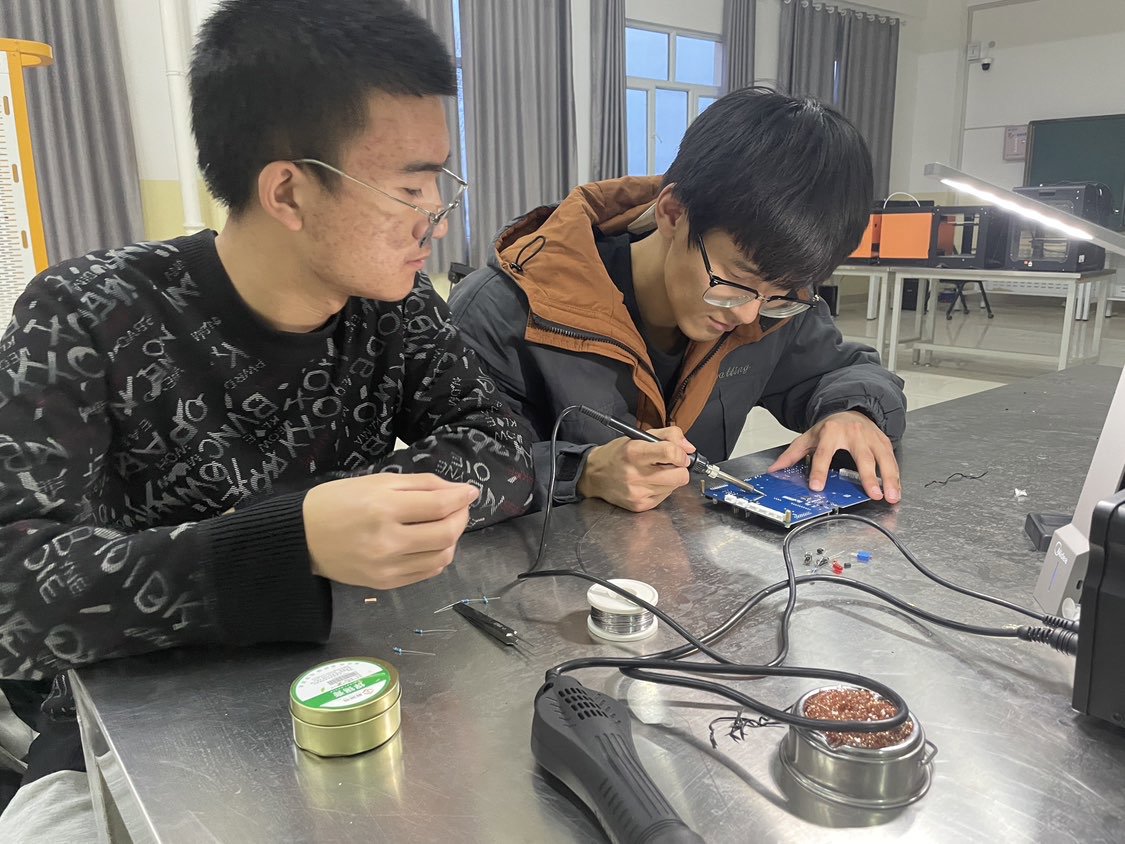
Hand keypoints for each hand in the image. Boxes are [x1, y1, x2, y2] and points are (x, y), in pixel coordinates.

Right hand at [303, 473, 479, 589]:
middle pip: (446, 534)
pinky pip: (426, 573)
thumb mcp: (377, 481)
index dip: (462, 497)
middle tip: (459, 507)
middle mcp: (387, 541)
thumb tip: (457, 490)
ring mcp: (386, 567)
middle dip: (461, 517)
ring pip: (441, 557)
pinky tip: (431, 544)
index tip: (470, 491)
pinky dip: (438, 557)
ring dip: (452, 539)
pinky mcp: (384, 584)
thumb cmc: (338, 501)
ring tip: (444, 524)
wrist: (301, 536)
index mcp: (383, 509)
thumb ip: (420, 484)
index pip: (439, 506)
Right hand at [577, 426, 694, 511]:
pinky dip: (661, 489)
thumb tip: (689, 448)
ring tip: (654, 473)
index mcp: (635, 452)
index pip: (670, 453)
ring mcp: (638, 492)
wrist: (594, 475)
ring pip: (674, 487)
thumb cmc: (618, 454)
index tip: (681, 455)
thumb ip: (668, 435)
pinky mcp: (640, 505)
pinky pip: (665, 497)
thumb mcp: (639, 436)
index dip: (681, 454)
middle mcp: (636, 474)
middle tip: (669, 465)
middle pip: (680, 476)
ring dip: (669, 479)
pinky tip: (648, 483)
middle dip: (679, 469)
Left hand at [768, 411, 900, 502]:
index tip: (817, 486)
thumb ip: (792, 454)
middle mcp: (854, 434)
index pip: (824, 454)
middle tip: (872, 494)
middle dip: (868, 477)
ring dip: (889, 479)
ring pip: (883, 458)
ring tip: (891, 496)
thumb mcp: (808, 438)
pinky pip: (891, 460)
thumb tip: (775, 469)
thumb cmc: (830, 428)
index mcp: (831, 432)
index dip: (819, 471)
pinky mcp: (884, 441)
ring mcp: (871, 437)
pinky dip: (895, 476)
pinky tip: (896, 490)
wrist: (851, 410)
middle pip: (862, 457)